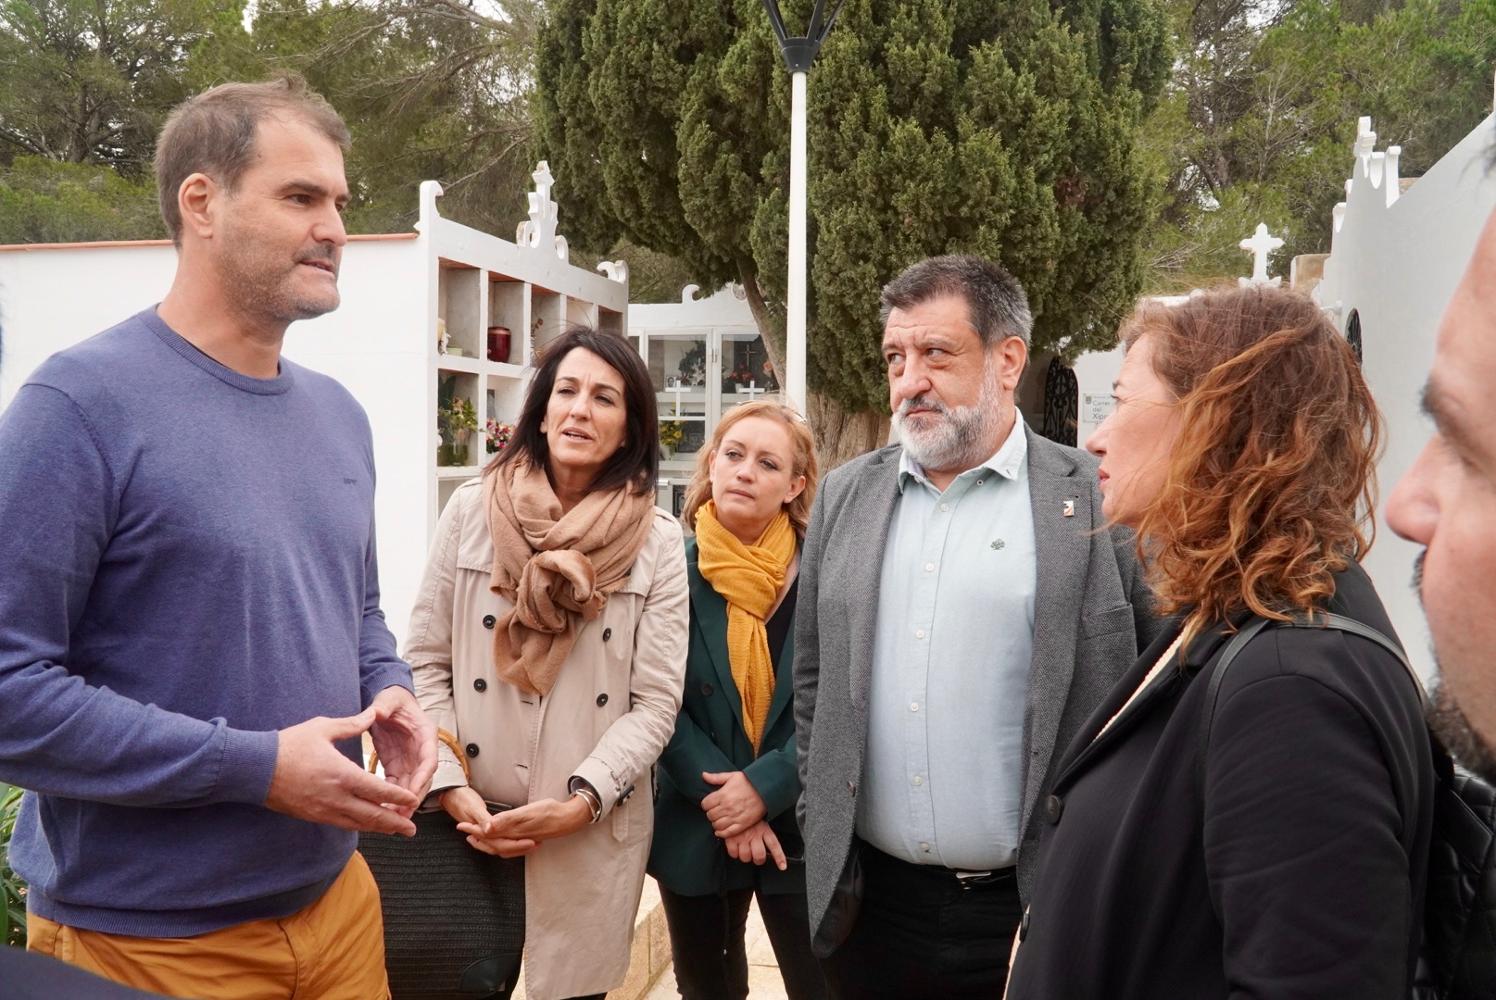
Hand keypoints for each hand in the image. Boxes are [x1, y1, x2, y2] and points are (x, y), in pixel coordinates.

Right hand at [265, 707, 418, 835]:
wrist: (254, 769)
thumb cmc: (288, 745)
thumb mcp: (322, 727)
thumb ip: (352, 724)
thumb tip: (373, 714)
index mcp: (342, 774)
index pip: (378, 791)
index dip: (398, 798)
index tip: (412, 800)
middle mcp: (336, 797)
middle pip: (372, 815)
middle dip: (395, 823)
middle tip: (412, 829)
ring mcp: (324, 810)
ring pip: (358, 824)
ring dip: (379, 829)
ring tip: (396, 830)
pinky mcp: (313, 816)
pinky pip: (342, 824)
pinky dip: (359, 826)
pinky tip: (368, 825)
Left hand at [368, 686, 436, 812]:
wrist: (389, 705)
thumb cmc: (394, 700)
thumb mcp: (389, 699)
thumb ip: (384, 705)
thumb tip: (375, 712)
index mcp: (425, 735)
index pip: (429, 760)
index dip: (422, 777)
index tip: (411, 791)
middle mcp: (422, 751)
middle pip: (423, 779)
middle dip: (413, 798)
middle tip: (401, 814)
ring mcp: (411, 761)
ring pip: (411, 787)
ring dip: (403, 803)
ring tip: (392, 819)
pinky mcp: (398, 766)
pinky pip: (397, 785)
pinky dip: (391, 797)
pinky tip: (381, 808)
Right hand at [441, 787, 536, 857]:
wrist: (449, 794)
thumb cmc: (461, 799)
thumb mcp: (473, 807)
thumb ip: (482, 819)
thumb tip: (490, 830)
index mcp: (481, 831)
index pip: (501, 844)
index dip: (517, 845)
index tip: (532, 842)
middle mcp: (483, 834)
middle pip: (503, 847)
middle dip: (520, 848)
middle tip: (536, 843)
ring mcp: (484, 832)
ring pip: (501, 845)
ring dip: (516, 846)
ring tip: (531, 843)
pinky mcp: (486, 827)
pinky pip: (499, 838)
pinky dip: (510, 839)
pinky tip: (516, 836)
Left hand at [469, 796, 591, 844]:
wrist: (569, 818)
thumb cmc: (550, 812)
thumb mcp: (528, 812)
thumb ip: (507, 820)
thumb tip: (488, 826)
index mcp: (513, 832)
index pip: (488, 833)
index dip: (473, 829)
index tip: (461, 825)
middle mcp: (516, 838)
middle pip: (491, 841)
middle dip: (476, 837)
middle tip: (463, 830)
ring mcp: (523, 840)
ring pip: (499, 845)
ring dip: (486, 842)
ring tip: (477, 837)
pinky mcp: (528, 838)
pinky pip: (508, 845)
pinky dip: (499, 843)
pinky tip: (501, 838)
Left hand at [702, 770, 765, 837]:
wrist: (766, 790)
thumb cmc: (749, 782)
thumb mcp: (732, 776)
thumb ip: (716, 777)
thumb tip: (703, 775)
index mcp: (723, 794)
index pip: (705, 804)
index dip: (706, 804)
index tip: (710, 803)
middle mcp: (727, 807)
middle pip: (710, 815)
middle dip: (711, 813)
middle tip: (715, 811)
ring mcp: (735, 817)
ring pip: (716, 825)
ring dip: (715, 823)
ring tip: (719, 819)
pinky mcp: (742, 824)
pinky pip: (727, 833)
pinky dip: (721, 833)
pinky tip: (720, 830)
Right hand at [723, 821, 786, 869]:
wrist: (732, 807)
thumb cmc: (747, 816)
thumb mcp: (760, 821)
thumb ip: (764, 833)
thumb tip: (770, 850)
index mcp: (764, 829)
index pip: (774, 845)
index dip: (779, 857)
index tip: (783, 867)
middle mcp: (754, 834)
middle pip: (759, 856)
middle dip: (758, 860)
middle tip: (756, 857)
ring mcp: (743, 836)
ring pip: (746, 857)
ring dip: (745, 856)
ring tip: (744, 849)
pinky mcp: (731, 838)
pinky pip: (733, 854)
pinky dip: (734, 853)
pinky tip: (735, 846)